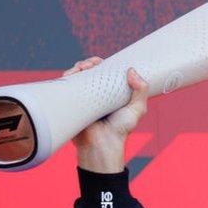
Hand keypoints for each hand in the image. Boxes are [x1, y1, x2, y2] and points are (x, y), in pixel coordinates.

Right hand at [65, 57, 148, 172]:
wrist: (101, 145)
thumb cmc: (120, 130)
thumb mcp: (137, 109)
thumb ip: (141, 91)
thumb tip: (131, 70)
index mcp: (112, 93)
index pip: (106, 73)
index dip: (103, 64)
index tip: (101, 62)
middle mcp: (97, 94)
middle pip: (90, 72)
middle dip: (88, 64)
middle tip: (89, 65)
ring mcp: (84, 98)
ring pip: (77, 77)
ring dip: (76, 68)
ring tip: (80, 69)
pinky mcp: (72, 103)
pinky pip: (66, 87)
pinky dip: (66, 78)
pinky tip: (69, 75)